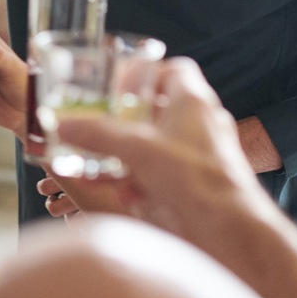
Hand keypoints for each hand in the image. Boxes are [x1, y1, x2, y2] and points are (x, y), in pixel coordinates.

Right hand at [50, 57, 265, 235]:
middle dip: (131, 120)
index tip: (121, 86)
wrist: (232, 228)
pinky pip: (169, 170)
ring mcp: (206, 151)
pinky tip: (129, 195)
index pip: (173, 69)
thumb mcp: (137, 150)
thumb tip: (64, 125)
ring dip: (134, 154)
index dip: (146, 73)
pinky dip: (146, 178)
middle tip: (107, 128)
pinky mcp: (203, 179)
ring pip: (163, 142)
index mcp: (194, 101)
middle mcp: (204, 121)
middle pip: (163, 107)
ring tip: (110, 168)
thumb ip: (98, 135)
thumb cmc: (196, 179)